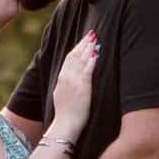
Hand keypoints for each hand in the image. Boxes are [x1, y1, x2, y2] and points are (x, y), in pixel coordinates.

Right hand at [46, 29, 99, 144]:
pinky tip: (97, 53)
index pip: (69, 58)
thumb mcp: (61, 95)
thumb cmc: (66, 113)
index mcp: (61, 78)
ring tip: (95, 39)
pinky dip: (92, 60)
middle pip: (75, 55)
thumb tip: (69, 77)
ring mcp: (74, 81)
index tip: (83, 40)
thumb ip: (66, 84)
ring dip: (88, 48)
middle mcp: (66, 76)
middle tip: (91, 33)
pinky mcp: (83, 86)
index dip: (77, 47)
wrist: (65, 124)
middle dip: (83, 43)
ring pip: (82, 59)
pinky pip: (88, 69)